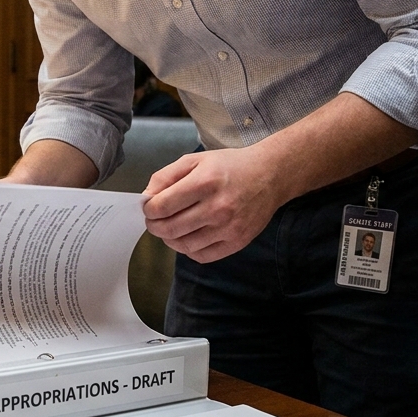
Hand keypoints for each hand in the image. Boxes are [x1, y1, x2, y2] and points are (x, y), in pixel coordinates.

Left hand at [142, 146, 285, 262]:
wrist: (270, 175)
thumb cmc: (230, 166)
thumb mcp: (194, 160)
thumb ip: (165, 176)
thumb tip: (146, 198)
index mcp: (205, 182)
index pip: (162, 206)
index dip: (149, 209)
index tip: (149, 207)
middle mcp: (217, 207)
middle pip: (170, 228)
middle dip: (154, 226)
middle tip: (154, 221)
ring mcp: (229, 228)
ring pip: (184, 245)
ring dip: (169, 239)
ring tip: (169, 229)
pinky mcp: (237, 242)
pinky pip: (202, 256)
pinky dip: (188, 250)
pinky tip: (188, 237)